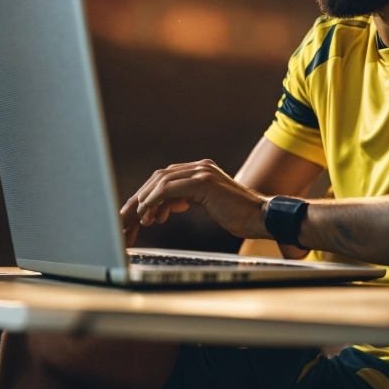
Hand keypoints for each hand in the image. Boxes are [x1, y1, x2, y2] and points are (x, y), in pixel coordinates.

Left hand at [120, 160, 269, 247]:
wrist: (262, 217)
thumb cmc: (239, 216)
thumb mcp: (208, 205)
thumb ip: (187, 200)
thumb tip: (163, 208)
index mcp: (201, 170)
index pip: (166, 178)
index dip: (148, 196)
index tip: (136, 214)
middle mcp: (200, 167)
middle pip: (159, 177)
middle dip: (140, 199)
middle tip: (127, 219)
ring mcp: (202, 172)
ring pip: (161, 181)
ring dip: (144, 201)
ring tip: (138, 221)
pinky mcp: (204, 182)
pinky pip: (169, 188)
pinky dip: (155, 201)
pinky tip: (149, 215)